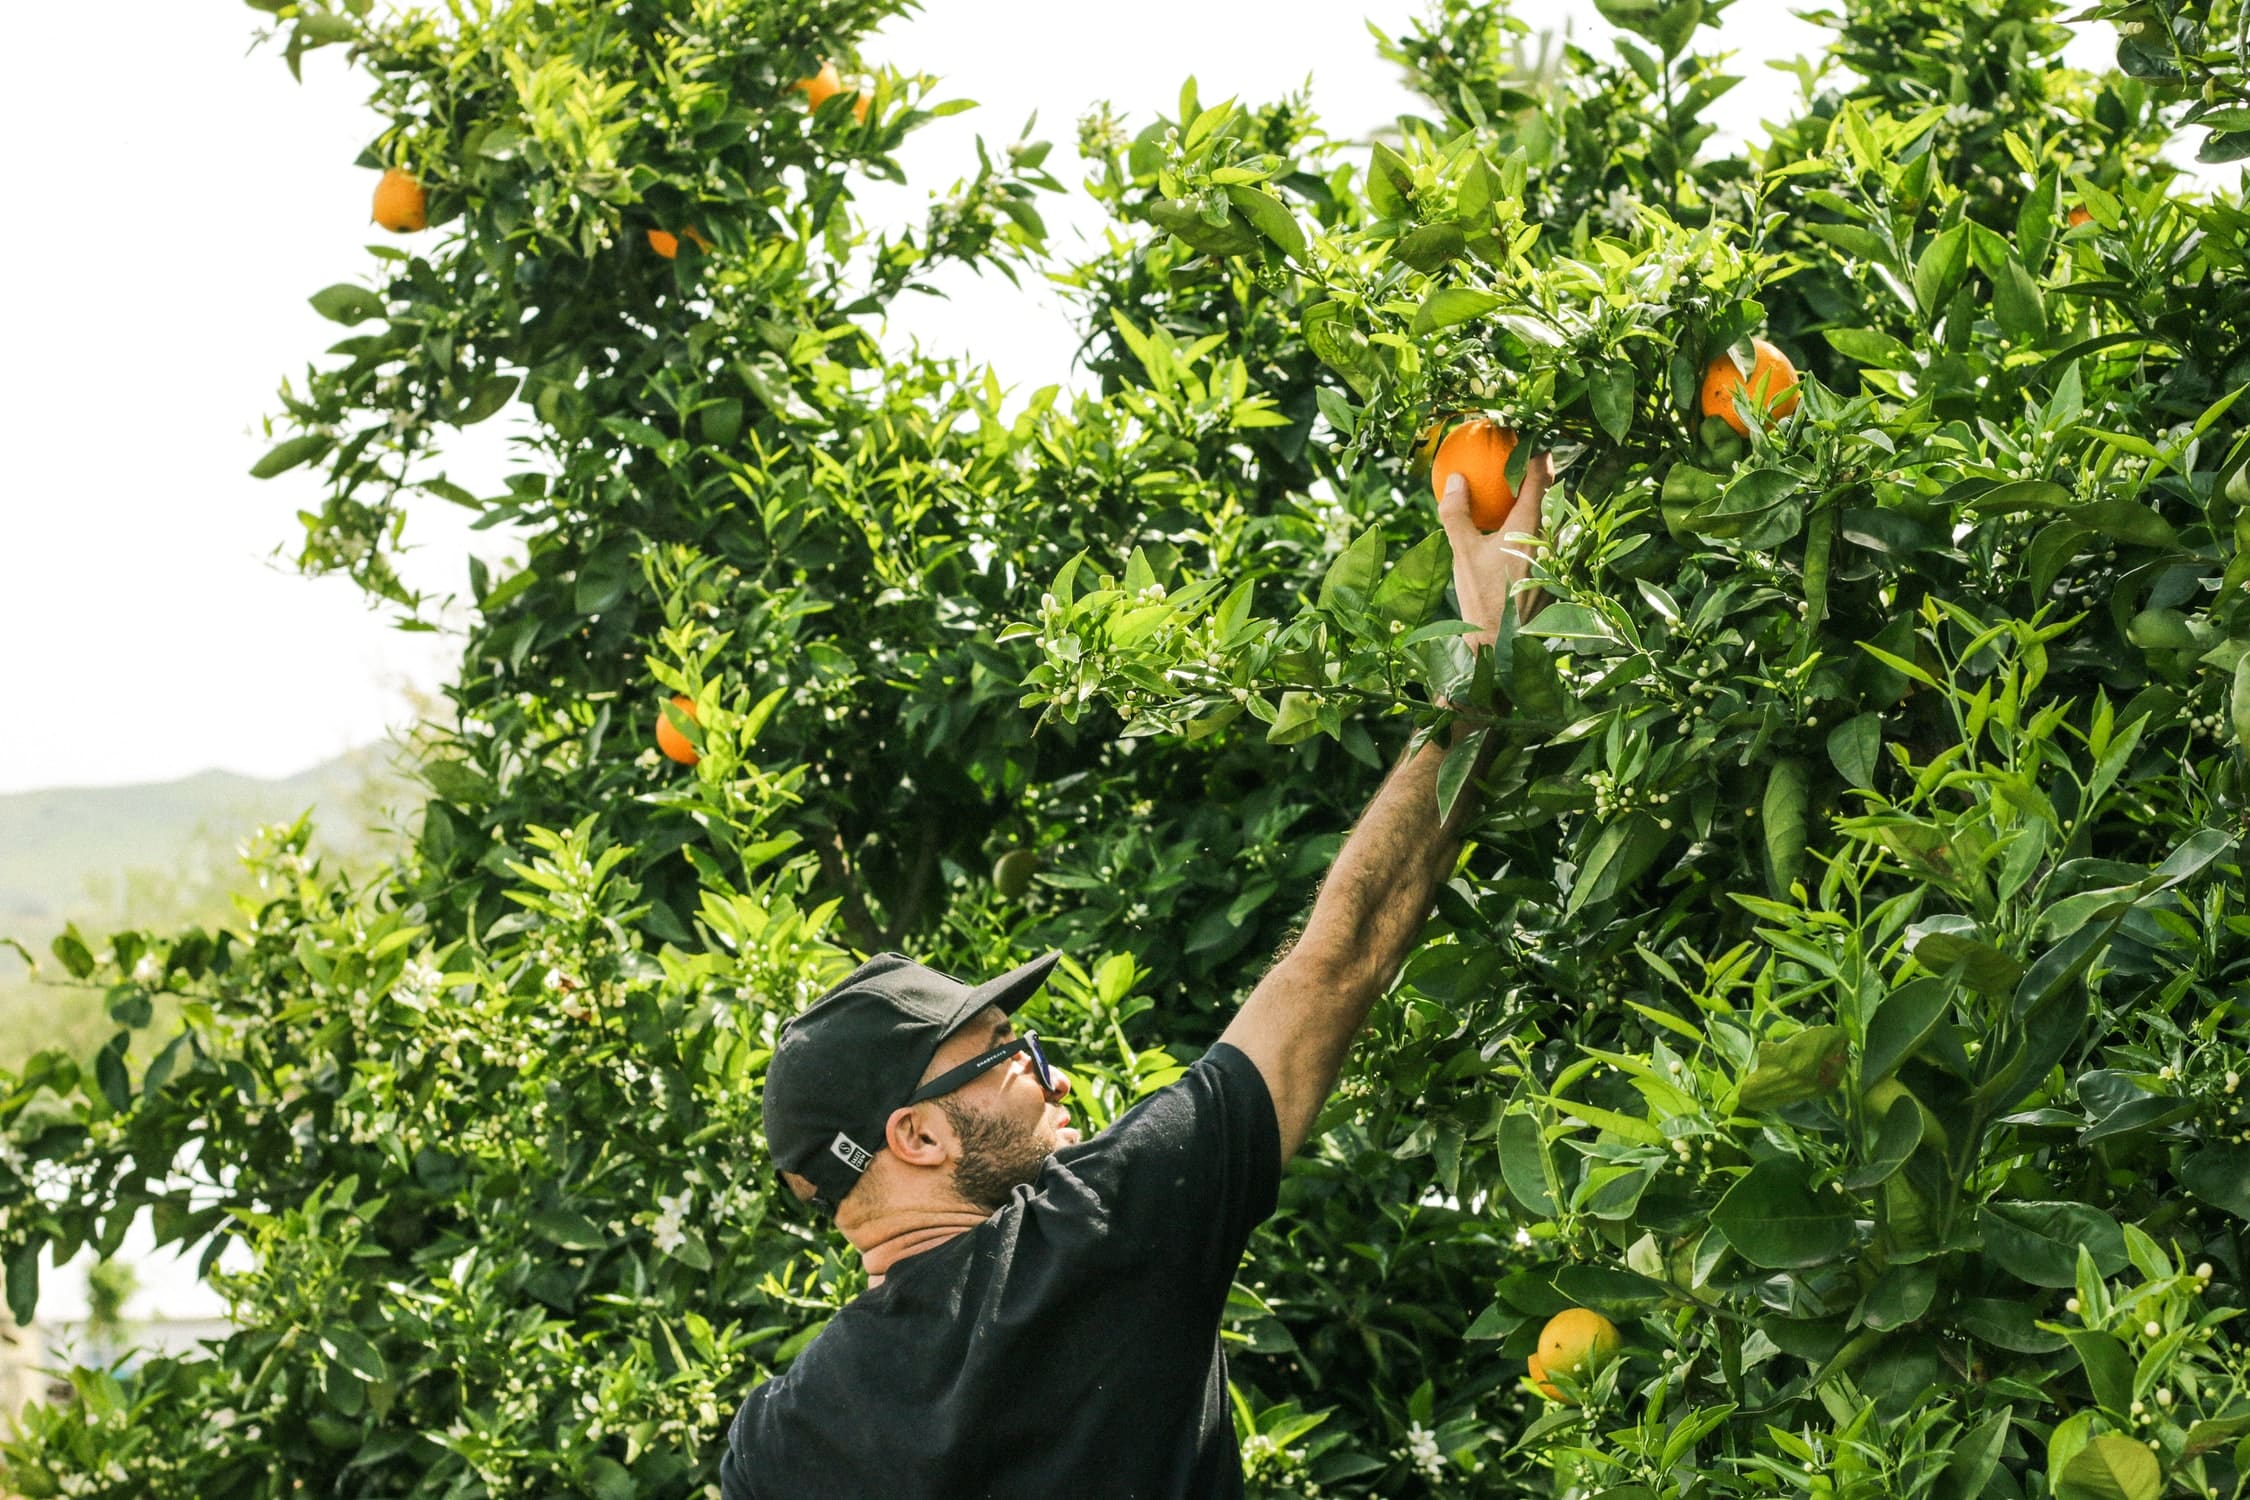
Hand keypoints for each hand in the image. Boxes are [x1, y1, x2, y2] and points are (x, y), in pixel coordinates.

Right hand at [1437, 455, 1549, 649]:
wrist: (1500, 642)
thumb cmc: (1482, 597)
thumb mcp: (1462, 553)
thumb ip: (1457, 513)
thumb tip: (1453, 479)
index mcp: (1530, 526)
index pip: (1541, 476)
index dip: (1536, 452)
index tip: (1525, 437)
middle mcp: (1549, 536)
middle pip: (1550, 491)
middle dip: (1538, 470)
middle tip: (1519, 454)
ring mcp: (1552, 554)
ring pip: (1549, 513)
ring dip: (1534, 496)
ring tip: (1514, 485)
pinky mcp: (1549, 570)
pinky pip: (1542, 533)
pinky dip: (1529, 520)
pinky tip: (1508, 524)